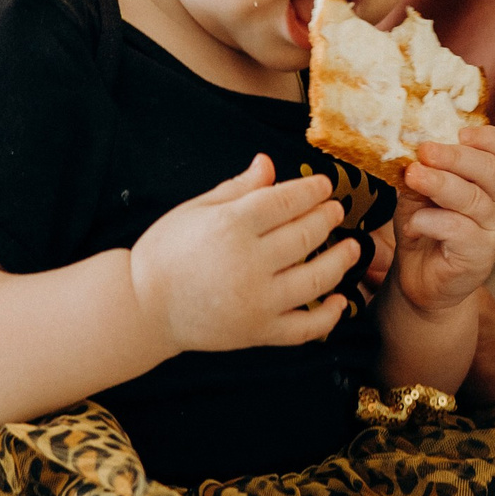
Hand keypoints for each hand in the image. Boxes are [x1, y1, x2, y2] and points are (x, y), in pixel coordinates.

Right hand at [129, 154, 359, 352]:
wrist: (142, 308)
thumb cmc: (165, 252)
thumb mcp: (195, 210)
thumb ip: (237, 189)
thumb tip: (269, 163)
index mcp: (230, 226)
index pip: (285, 201)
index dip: (311, 191)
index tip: (324, 186)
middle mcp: (248, 263)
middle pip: (305, 235)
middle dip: (327, 218)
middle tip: (336, 210)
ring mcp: (256, 301)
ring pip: (316, 279)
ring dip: (341, 261)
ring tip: (352, 248)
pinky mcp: (259, 332)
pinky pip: (305, 328)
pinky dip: (329, 316)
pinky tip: (340, 300)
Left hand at [392, 123, 494, 321]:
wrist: (420, 278)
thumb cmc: (425, 225)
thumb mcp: (419, 191)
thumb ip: (422, 169)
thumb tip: (411, 146)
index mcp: (490, 180)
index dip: (490, 138)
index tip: (461, 132)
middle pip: (491, 170)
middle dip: (456, 157)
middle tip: (425, 150)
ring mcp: (493, 230)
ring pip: (473, 198)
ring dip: (439, 184)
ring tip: (413, 176)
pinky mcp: (480, 256)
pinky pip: (458, 229)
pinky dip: (430, 221)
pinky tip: (412, 224)